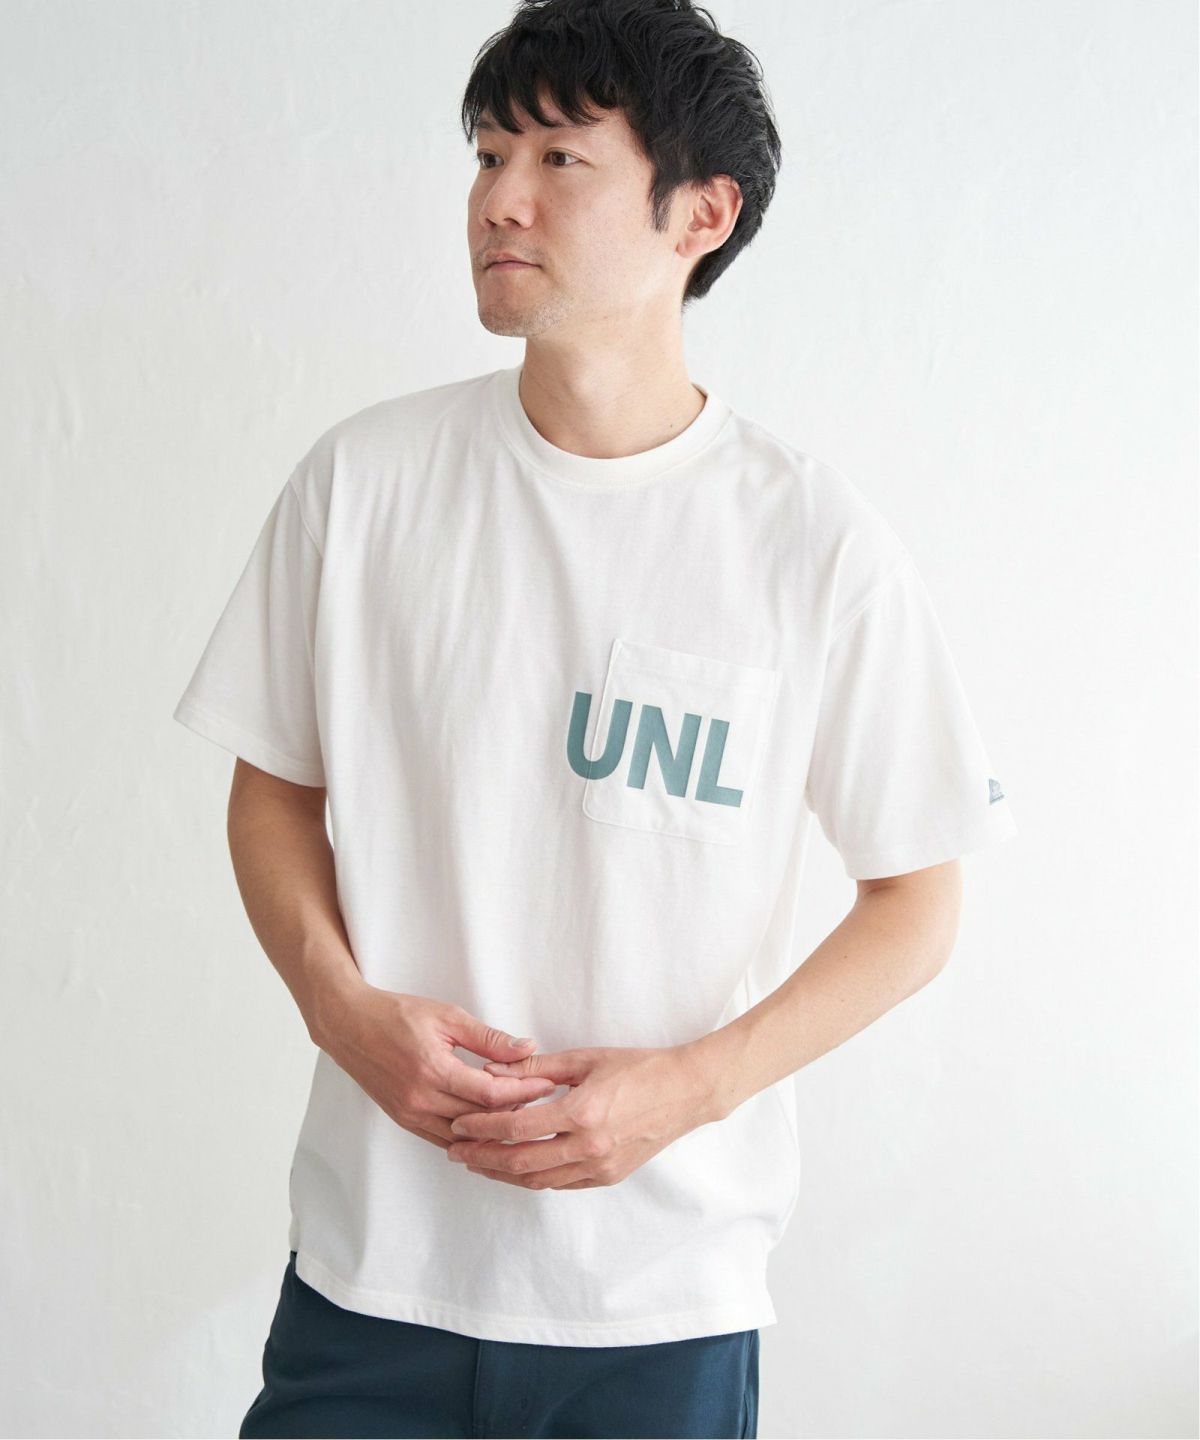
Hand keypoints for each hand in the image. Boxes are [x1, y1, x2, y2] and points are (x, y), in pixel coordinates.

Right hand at [322, 987, 558, 1151]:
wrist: (348, 1024)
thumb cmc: (396, 1014)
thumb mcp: (447, 1016)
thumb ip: (488, 1038)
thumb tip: (526, 1048)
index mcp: (434, 1070)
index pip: (491, 1093)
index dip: (523, 1091)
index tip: (546, 1084)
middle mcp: (420, 1099)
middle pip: (481, 1119)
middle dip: (515, 1111)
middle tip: (543, 1101)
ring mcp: (410, 1114)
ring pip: (463, 1135)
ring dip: (492, 1129)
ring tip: (521, 1115)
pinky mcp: (403, 1119)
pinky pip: (443, 1139)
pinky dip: (468, 1137)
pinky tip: (488, 1129)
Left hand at [443, 1044, 713, 1190]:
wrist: (685, 1092)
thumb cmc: (638, 1067)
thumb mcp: (585, 1059)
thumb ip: (538, 1069)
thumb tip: (494, 1071)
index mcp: (582, 1112)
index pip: (517, 1127)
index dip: (482, 1129)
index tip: (458, 1126)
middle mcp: (589, 1146)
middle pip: (520, 1162)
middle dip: (482, 1158)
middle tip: (455, 1152)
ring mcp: (600, 1166)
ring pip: (538, 1180)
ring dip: (502, 1174)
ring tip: (477, 1163)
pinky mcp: (608, 1176)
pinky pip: (561, 1184)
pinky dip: (533, 1178)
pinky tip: (516, 1168)